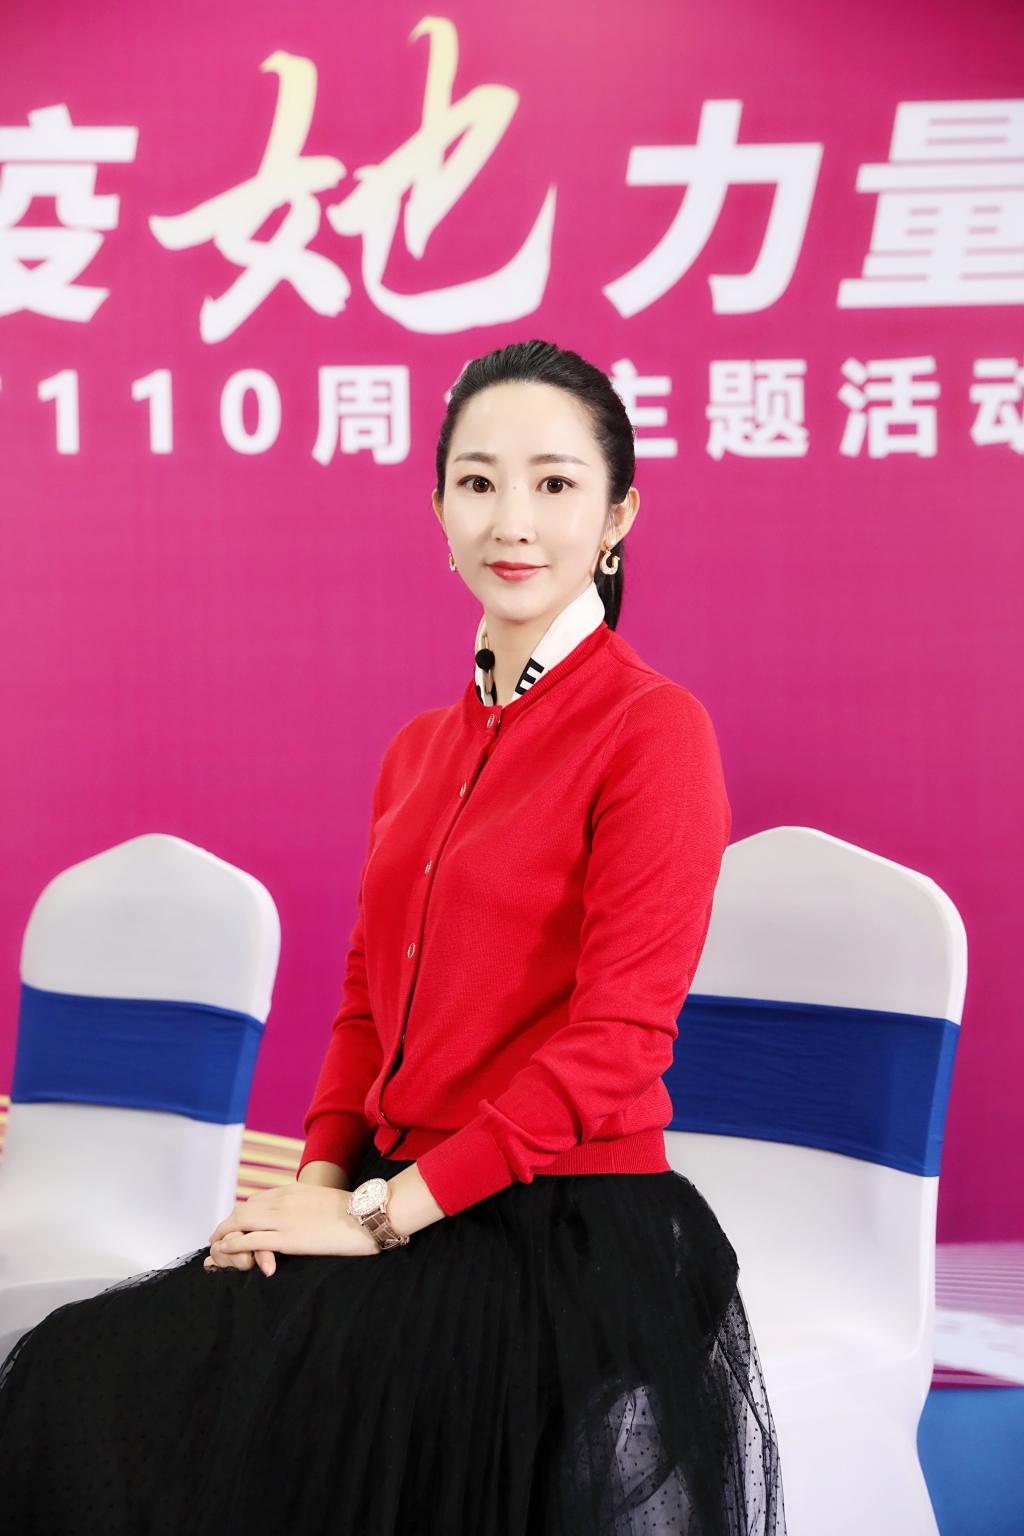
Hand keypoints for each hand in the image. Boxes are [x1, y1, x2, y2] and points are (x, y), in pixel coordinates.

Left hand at [204, 1184, 381, 1271]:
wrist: (366, 1215)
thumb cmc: (352, 1211)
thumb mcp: (322, 1200)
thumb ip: (305, 1205)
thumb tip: (301, 1215)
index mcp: (291, 1190)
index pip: (255, 1200)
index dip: (240, 1214)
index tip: (234, 1225)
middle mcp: (282, 1200)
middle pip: (242, 1210)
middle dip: (226, 1225)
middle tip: (218, 1238)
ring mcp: (283, 1219)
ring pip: (240, 1223)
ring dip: (224, 1235)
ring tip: (216, 1247)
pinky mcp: (287, 1239)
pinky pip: (251, 1240)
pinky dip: (234, 1245)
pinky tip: (225, 1250)